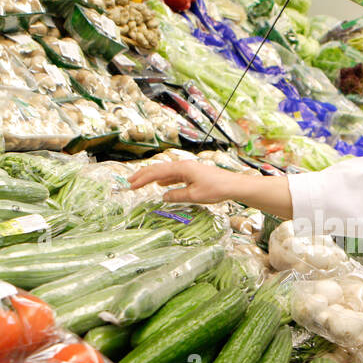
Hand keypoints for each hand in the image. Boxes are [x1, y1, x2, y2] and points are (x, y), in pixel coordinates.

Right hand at [129, 160, 292, 217]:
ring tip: (140, 183)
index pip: (156, 172)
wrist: (233, 185)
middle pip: (158, 169)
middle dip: (143, 176)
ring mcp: (188, 169)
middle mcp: (183, 166)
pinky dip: (164, 180)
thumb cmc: (216, 189)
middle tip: (129, 182)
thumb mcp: (194, 196)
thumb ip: (177, 196)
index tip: (130, 185)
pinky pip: (173, 176)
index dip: (142, 179)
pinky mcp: (192, 174)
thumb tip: (163, 196)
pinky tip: (160, 186)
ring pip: (165, 172)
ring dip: (152, 178)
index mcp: (182, 168)